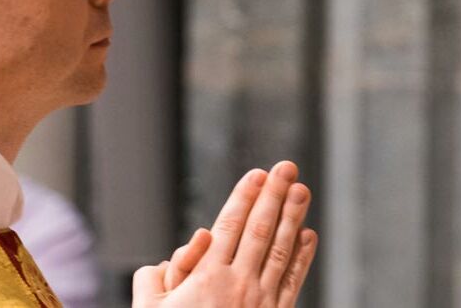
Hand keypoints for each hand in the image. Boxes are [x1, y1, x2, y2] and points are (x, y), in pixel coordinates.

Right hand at [133, 162, 318, 307]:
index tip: (257, 174)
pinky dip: (302, 257)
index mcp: (207, 279)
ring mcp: (260, 302)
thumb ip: (152, 279)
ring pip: (281, 250)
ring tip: (301, 190)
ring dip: (293, 217)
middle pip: (261, 230)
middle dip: (274, 195)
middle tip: (287, 167)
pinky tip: (308, 235)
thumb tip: (171, 255)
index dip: (244, 197)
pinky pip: (292, 281)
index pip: (229, 227)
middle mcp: (238, 286)